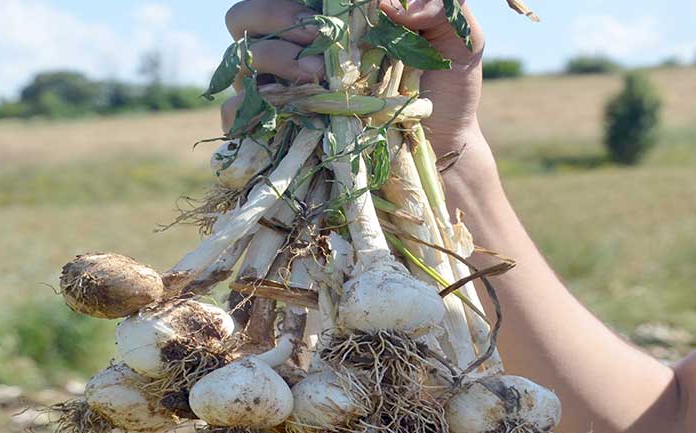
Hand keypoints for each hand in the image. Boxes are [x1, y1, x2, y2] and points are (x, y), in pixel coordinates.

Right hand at [222, 0, 485, 154]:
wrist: (443, 154)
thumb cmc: (446, 92)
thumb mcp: (459, 40)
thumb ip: (439, 6)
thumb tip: (389, 1)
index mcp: (327, 20)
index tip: (324, 9)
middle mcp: (295, 50)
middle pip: (245, 16)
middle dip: (273, 15)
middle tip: (315, 30)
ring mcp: (279, 92)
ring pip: (242, 58)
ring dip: (274, 56)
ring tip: (319, 74)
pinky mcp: (273, 134)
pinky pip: (236, 113)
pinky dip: (259, 105)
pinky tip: (300, 107)